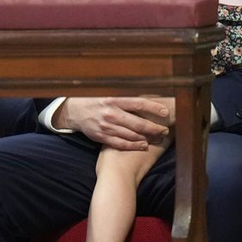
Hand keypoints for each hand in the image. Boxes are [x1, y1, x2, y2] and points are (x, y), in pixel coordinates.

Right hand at [52, 96, 173, 149]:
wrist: (76, 111)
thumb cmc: (97, 102)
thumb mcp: (110, 95)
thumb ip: (126, 99)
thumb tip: (147, 100)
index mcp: (115, 100)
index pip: (139, 104)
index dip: (154, 108)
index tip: (166, 112)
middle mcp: (111, 113)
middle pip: (138, 123)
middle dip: (154, 128)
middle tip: (165, 130)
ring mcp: (106, 126)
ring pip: (131, 135)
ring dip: (147, 138)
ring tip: (158, 138)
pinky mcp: (102, 137)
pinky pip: (121, 144)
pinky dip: (134, 146)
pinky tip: (143, 145)